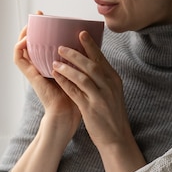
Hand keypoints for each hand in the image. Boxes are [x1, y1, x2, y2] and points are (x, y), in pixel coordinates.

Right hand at [13, 25, 80, 140]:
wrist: (70, 114)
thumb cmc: (78, 96)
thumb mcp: (82, 71)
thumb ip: (83, 58)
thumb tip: (94, 39)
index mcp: (53, 63)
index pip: (44, 41)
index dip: (44, 28)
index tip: (48, 15)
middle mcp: (41, 64)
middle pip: (32, 41)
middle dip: (34, 26)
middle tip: (39, 14)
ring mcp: (34, 69)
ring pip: (22, 47)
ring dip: (23, 33)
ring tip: (30, 23)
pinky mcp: (31, 75)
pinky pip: (19, 59)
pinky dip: (19, 47)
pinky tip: (26, 39)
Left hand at [52, 31, 145, 171]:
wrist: (116, 138)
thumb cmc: (111, 114)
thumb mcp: (112, 92)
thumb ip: (103, 77)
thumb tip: (91, 61)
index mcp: (114, 79)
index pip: (101, 58)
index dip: (90, 45)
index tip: (80, 33)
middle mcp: (109, 86)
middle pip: (91, 64)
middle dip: (75, 54)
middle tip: (61, 46)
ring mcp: (100, 97)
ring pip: (82, 77)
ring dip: (67, 67)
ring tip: (55, 61)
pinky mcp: (91, 109)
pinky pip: (75, 92)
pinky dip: (65, 83)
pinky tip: (56, 77)